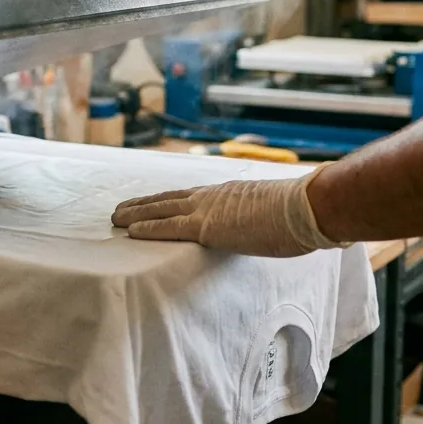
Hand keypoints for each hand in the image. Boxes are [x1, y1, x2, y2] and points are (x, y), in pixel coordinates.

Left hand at [110, 165, 348, 256]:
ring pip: (161, 209)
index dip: (166, 200)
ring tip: (115, 219)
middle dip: (143, 204)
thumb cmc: (300, 214)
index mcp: (227, 193)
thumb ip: (260, 219)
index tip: (150, 202)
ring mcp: (208, 209)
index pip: (189, 196)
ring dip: (136, 213)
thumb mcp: (273, 214)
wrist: (306, 207)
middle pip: (168, 198)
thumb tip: (268, 229)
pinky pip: (169, 226)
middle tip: (120, 209)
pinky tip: (130, 231)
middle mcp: (212, 196)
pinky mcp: (207, 226)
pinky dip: (147, 227)